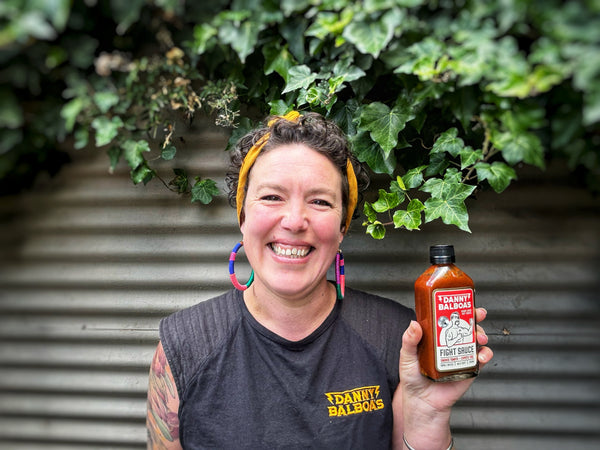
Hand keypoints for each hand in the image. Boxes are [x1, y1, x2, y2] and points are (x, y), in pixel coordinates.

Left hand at [393, 308, 492, 448]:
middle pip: (466, 324)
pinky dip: (485, 354)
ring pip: (476, 338)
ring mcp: (461, 354)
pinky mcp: (469, 369)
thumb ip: (409, 341)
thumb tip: (414, 323)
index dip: (456, 307)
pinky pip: (482, 359)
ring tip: (479, 336)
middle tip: (478, 314)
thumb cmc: (413, 379)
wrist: (423, 404)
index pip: (447, 316)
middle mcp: (450, 342)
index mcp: (435, 336)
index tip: (463, 299)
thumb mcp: (406, 357)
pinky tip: (482, 354)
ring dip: (481, 333)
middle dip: (475, 316)